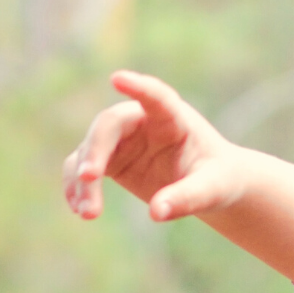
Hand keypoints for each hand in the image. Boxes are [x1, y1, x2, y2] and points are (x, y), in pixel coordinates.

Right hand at [63, 70, 242, 222]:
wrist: (209, 186)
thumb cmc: (217, 179)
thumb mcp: (212, 190)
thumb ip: (188, 198)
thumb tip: (157, 212)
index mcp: (173, 117)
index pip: (155, 96)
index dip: (138, 87)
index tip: (117, 79)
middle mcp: (142, 121)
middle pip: (108, 125)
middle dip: (96, 151)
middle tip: (89, 178)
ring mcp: (122, 139)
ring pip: (89, 150)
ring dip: (82, 180)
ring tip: (88, 214)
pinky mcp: (109, 159)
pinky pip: (82, 169)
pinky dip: (76, 188)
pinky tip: (80, 210)